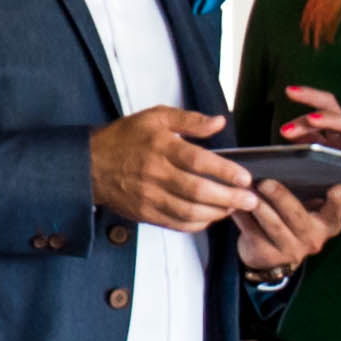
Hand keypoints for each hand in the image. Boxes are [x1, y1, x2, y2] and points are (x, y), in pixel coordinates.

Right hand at [93, 105, 256, 230]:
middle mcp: (154, 173)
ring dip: (216, 213)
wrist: (90, 164)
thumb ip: (190, 120)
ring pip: (188, 211)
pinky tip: (211, 217)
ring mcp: (148, 197)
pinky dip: (197, 224)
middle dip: (228, 198)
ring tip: (235, 209)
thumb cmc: (125, 138)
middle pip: (196, 191)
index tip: (245, 177)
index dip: (224, 171)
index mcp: (159, 146)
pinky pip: (176, 223)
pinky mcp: (145, 213)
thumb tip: (219, 122)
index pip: (197, 161)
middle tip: (250, 200)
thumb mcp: (155, 117)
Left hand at [228, 177, 340, 280]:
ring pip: (272, 224)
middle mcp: (313, 239)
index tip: (336, 188)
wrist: (273, 254)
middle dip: (281, 197)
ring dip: (258, 205)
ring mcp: (290, 250)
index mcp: (327, 224)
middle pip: (297, 215)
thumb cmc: (292, 219)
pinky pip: (252, 231)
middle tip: (266, 182)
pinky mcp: (266, 255)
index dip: (337, 201)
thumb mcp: (306, 208)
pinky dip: (242, 215)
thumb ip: (309, 190)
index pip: (336, 212)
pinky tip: (233, 202)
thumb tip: (291, 161)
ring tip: (246, 189)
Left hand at [271, 84, 340, 162]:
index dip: (305, 100)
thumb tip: (286, 132)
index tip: (287, 91)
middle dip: (312, 97)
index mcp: (336, 132)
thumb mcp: (329, 160)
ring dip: (330, 119)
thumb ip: (311, 144)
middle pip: (331, 107)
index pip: (319, 109)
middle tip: (290, 92)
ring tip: (312, 119)